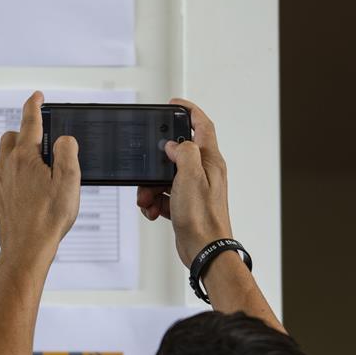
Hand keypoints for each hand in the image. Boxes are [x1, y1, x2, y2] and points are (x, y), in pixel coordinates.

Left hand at [0, 91, 80, 272]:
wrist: (26, 250)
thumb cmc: (50, 217)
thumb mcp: (69, 180)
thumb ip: (67, 152)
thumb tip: (62, 139)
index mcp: (25, 157)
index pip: (29, 121)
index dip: (34, 105)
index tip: (37, 96)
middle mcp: (7, 166)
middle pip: (11, 137)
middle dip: (24, 133)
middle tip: (42, 142)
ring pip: (4, 158)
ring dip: (19, 156)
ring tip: (39, 170)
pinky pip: (2, 180)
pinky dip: (14, 178)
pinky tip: (28, 192)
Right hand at [137, 98, 231, 266]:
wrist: (204, 250)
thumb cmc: (203, 217)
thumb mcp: (190, 176)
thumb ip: (183, 152)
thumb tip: (175, 144)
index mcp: (209, 160)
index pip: (202, 125)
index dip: (188, 111)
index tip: (173, 104)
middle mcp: (204, 172)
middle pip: (176, 153)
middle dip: (156, 161)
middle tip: (146, 168)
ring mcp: (194, 189)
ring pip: (165, 176)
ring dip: (151, 186)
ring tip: (147, 199)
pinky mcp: (185, 204)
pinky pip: (163, 195)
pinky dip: (155, 201)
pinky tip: (153, 210)